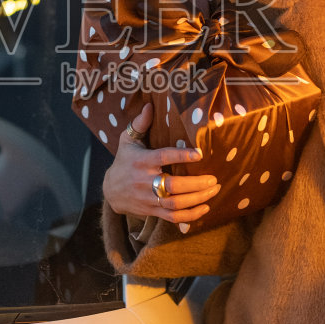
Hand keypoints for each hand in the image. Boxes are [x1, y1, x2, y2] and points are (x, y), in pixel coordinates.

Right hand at [101, 102, 220, 224]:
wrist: (110, 190)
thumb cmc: (124, 161)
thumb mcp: (127, 140)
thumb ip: (140, 124)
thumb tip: (150, 106)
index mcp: (141, 161)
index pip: (163, 157)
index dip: (181, 155)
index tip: (200, 153)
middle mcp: (144, 181)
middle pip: (173, 186)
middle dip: (196, 184)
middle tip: (214, 179)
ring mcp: (148, 199)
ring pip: (175, 204)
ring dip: (197, 199)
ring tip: (213, 191)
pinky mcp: (152, 211)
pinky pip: (173, 217)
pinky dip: (191, 215)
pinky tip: (205, 207)